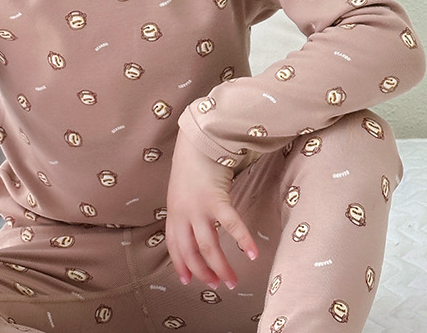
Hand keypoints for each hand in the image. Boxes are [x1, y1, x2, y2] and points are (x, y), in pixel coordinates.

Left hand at [165, 133, 257, 289]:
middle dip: (204, 273)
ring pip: (209, 246)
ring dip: (221, 267)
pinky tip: (252, 254)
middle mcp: (183, 213)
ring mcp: (199, 207)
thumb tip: (194, 229)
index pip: (174, 246)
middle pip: (191, 252)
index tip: (187, 281)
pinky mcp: (216, 198)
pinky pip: (231, 224)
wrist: (196, 141)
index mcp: (173, 212)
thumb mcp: (180, 191)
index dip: (180, 265)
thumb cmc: (190, 165)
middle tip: (218, 285)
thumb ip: (184, 210)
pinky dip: (242, 240)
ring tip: (233, 281)